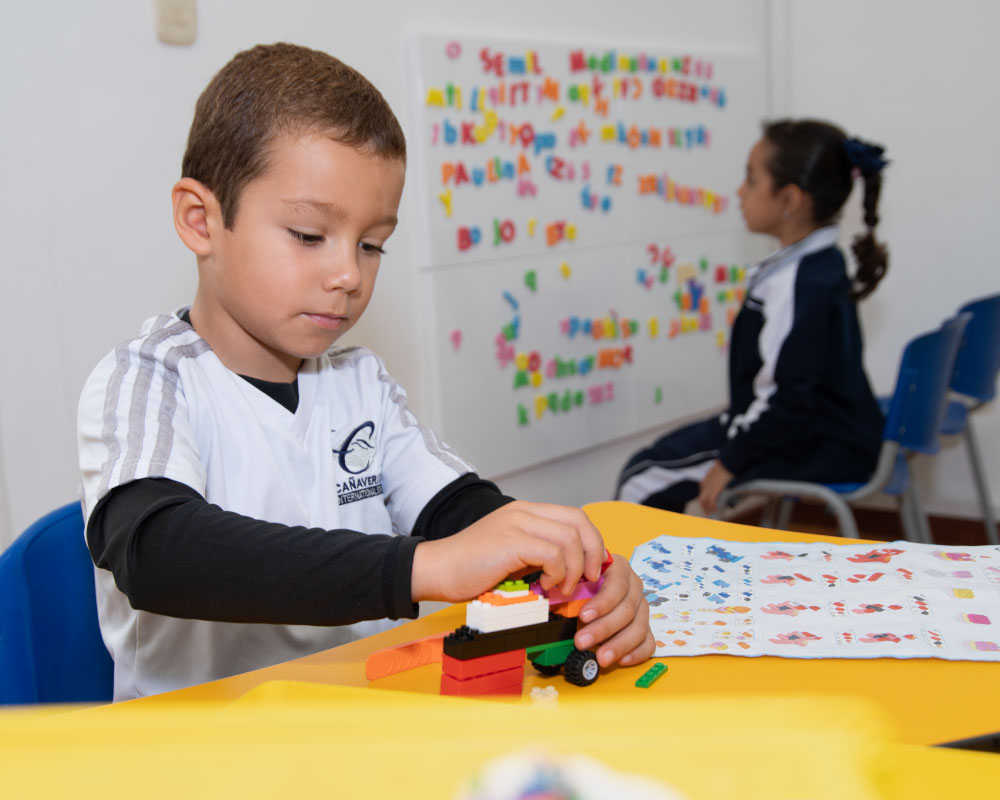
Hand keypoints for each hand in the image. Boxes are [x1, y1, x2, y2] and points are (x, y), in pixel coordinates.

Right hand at [410, 501, 605, 603]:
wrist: (436, 570)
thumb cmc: (470, 569)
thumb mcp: (512, 555)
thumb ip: (538, 554)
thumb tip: (573, 570)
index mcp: (525, 512)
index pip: (575, 516)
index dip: (592, 541)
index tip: (593, 567)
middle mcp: (523, 512)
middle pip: (579, 522)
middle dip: (593, 552)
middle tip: (589, 578)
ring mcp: (517, 523)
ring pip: (570, 539)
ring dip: (574, 569)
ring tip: (560, 587)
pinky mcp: (511, 541)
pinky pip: (553, 555)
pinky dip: (557, 574)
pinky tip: (544, 586)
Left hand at [574, 554, 653, 667]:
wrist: (588, 587)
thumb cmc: (580, 581)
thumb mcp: (573, 578)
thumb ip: (570, 587)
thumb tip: (555, 604)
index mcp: (619, 568)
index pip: (617, 584)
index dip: (602, 602)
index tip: (583, 616)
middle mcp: (634, 586)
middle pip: (627, 609)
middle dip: (604, 628)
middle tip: (582, 642)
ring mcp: (641, 607)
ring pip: (639, 627)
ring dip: (619, 645)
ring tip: (601, 658)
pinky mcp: (645, 626)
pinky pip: (648, 641)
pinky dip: (636, 653)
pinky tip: (621, 660)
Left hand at [698, 460, 732, 515]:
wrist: (727, 462)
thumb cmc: (725, 466)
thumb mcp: (718, 474)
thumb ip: (717, 481)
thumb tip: (722, 485)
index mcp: (704, 482)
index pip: (702, 495)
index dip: (705, 503)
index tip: (708, 507)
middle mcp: (704, 485)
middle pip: (701, 500)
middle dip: (705, 508)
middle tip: (709, 514)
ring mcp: (708, 488)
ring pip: (704, 502)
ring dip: (708, 509)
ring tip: (712, 514)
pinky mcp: (714, 489)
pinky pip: (711, 501)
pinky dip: (712, 507)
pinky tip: (716, 510)